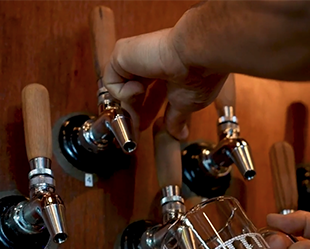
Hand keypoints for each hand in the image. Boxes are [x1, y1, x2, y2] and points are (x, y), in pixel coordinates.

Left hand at [104, 28, 226, 137]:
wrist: (195, 54)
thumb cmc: (198, 73)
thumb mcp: (187, 104)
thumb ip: (177, 119)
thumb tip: (180, 134)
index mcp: (168, 69)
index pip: (151, 92)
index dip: (146, 111)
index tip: (144, 128)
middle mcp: (152, 61)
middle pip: (134, 91)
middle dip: (134, 113)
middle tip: (135, 131)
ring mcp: (136, 56)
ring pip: (120, 87)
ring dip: (128, 107)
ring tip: (137, 119)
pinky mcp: (122, 54)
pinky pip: (111, 81)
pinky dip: (123, 92)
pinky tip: (140, 88)